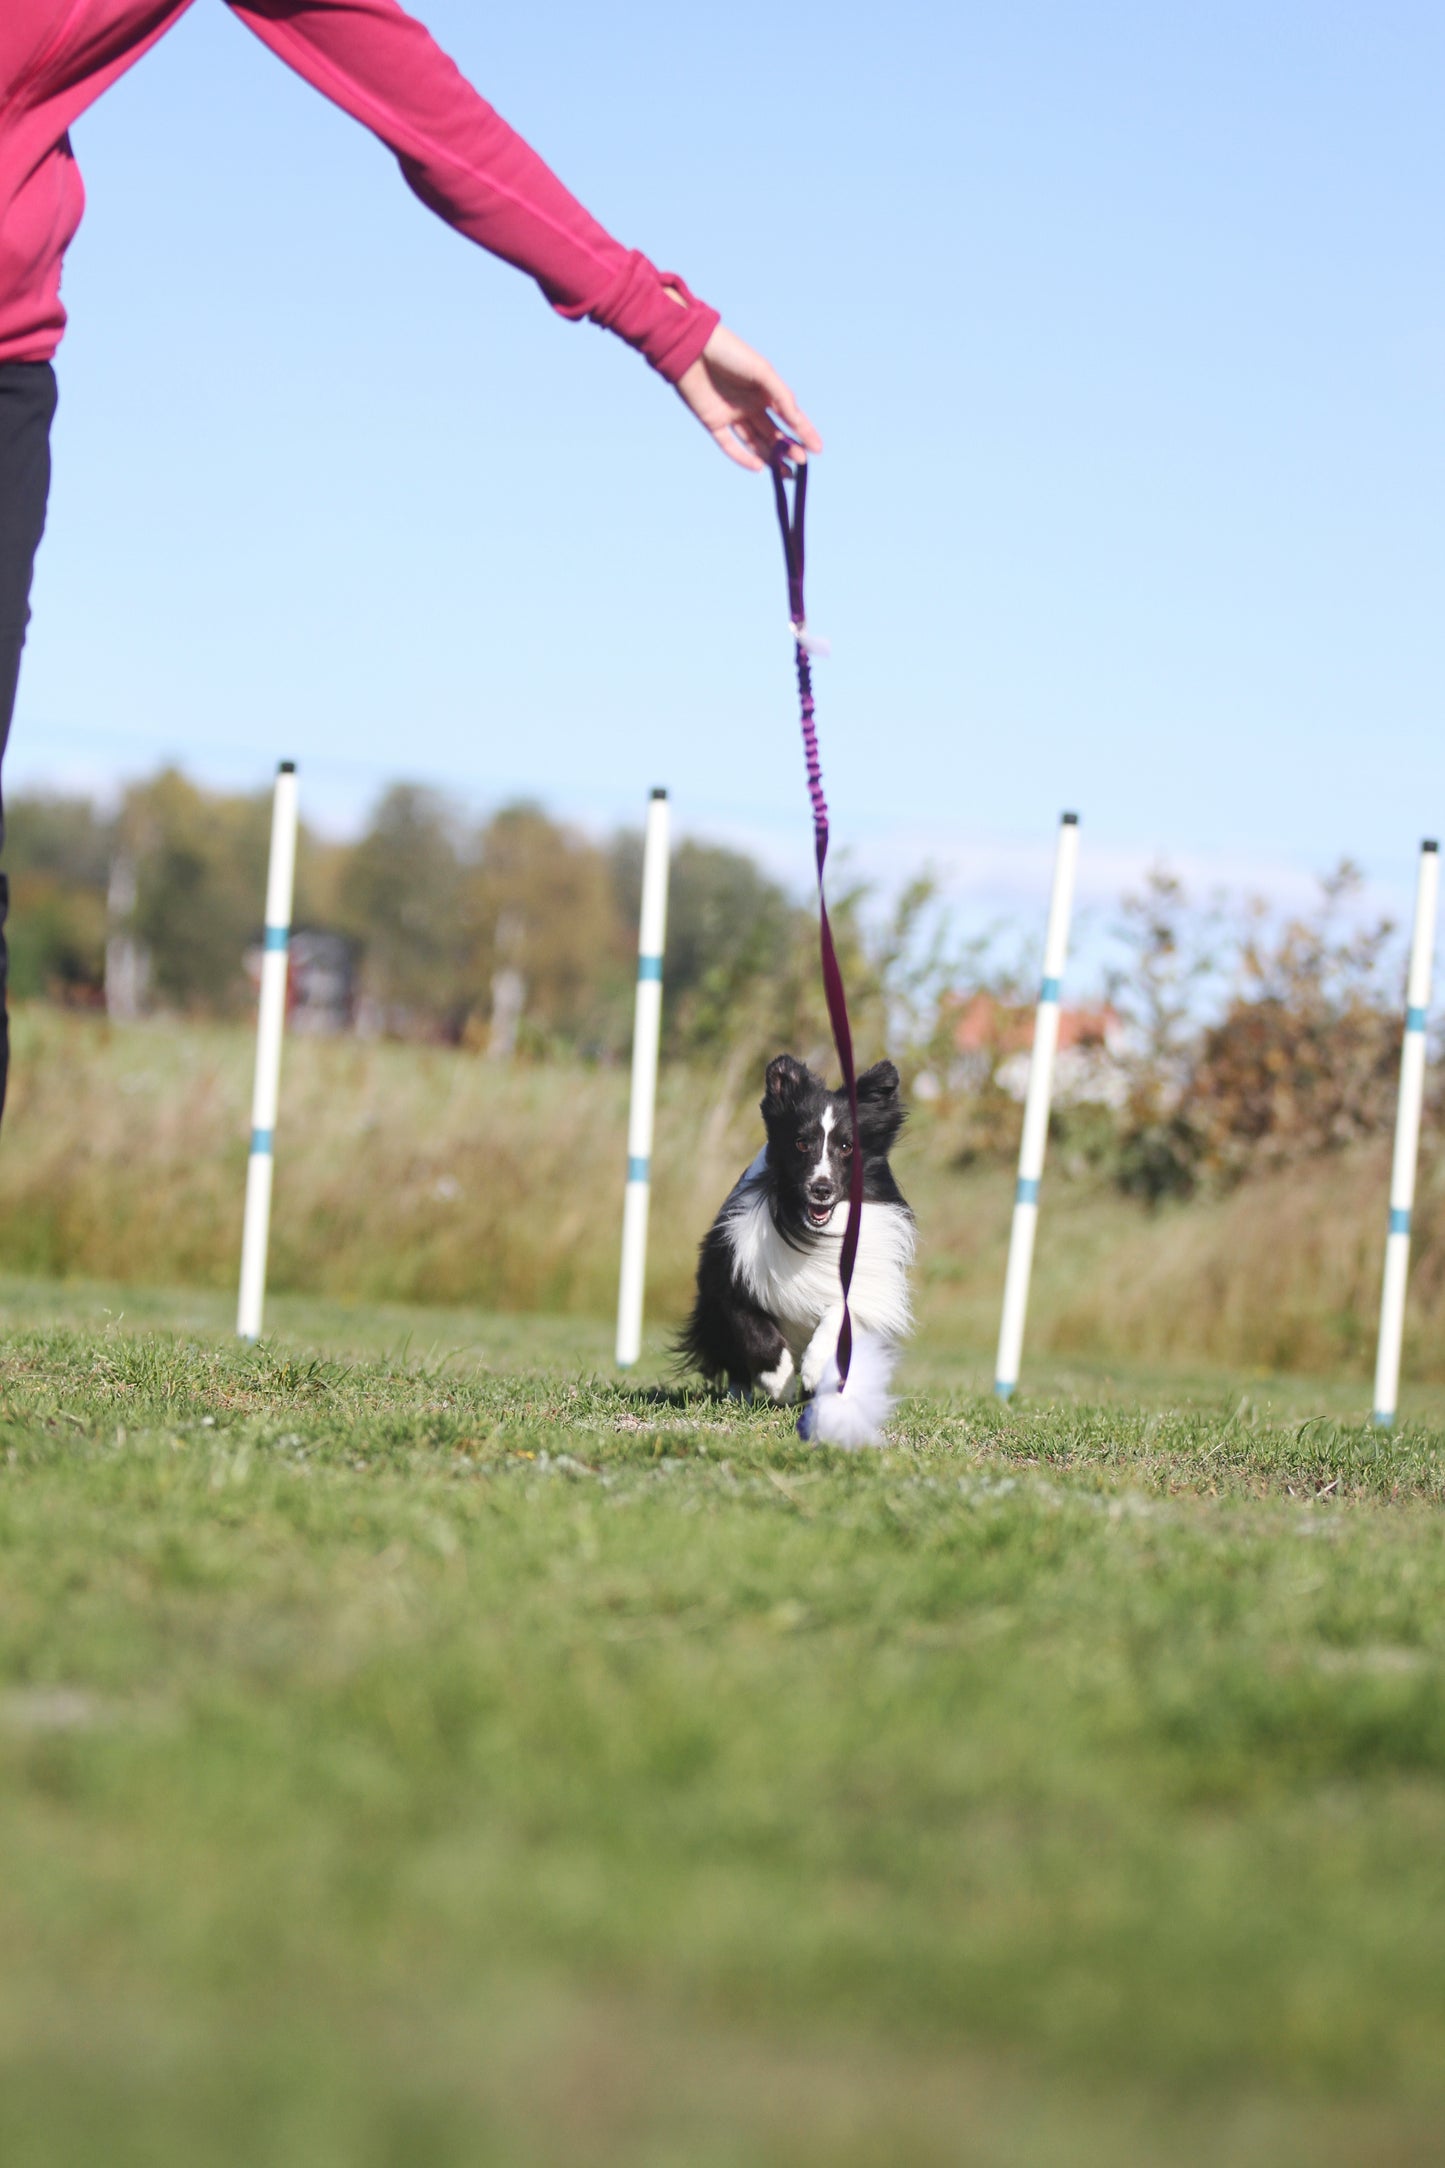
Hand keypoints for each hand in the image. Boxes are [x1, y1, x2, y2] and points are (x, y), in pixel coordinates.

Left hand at [674, 324, 822, 472]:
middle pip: (773, 433)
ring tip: (786, 474)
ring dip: (771, 458)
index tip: (817, 449)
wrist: (693, 347)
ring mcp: (732, 415)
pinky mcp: (713, 422)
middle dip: (789, 449)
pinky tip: (759, 467)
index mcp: (765, 391)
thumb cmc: (730, 353)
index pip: (789, 416)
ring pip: (755, 443)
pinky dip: (743, 458)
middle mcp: (751, 405)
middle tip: (801, 463)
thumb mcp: (762, 372)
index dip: (804, 432)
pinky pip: (730, 445)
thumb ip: (781, 396)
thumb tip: (797, 421)